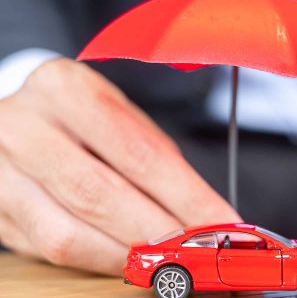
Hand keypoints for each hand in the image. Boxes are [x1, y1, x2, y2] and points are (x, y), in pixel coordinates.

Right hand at [0, 58, 240, 274]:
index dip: (186, 196)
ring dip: (130, 255)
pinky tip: (131, 260)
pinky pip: (52, 250)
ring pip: (70, 233)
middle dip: (160, 233)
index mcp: (66, 90)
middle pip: (102, 195)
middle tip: (199, 250)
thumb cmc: (84, 120)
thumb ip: (157, 161)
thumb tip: (201, 212)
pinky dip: (101, 261)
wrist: (21, 121)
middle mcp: (25, 126)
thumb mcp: (122, 118)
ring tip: (169, 260)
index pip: (139, 153)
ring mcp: (2, 171)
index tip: (220, 222)